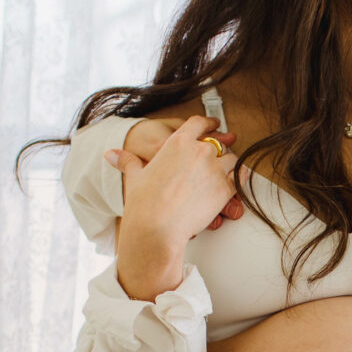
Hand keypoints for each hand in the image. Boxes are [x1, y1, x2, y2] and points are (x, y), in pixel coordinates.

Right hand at [116, 117, 244, 230]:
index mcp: (177, 143)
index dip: (207, 123)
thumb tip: (111, 155)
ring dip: (229, 167)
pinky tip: (234, 187)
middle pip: (217, 144)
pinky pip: (240, 179)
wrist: (156, 227)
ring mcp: (214, 168)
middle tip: (215, 162)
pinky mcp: (225, 188)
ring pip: (232, 160)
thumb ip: (127, 162)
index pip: (197, 124)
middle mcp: (198, 151)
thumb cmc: (143, 204)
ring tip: (222, 177)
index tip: (214, 124)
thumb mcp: (134, 177)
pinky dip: (238, 182)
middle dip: (218, 152)